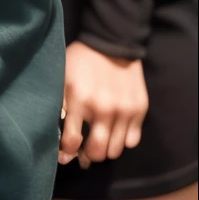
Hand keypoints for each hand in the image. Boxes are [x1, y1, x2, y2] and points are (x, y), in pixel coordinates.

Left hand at [58, 40, 146, 165]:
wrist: (111, 43)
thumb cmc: (81, 61)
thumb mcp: (62, 78)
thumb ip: (60, 106)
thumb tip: (59, 138)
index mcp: (79, 100)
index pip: (72, 141)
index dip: (66, 152)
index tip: (65, 153)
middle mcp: (103, 109)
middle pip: (97, 152)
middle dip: (88, 156)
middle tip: (84, 151)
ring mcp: (124, 110)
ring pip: (116, 150)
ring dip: (106, 149)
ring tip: (99, 140)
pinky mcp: (139, 110)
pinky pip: (132, 141)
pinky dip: (123, 141)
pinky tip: (114, 131)